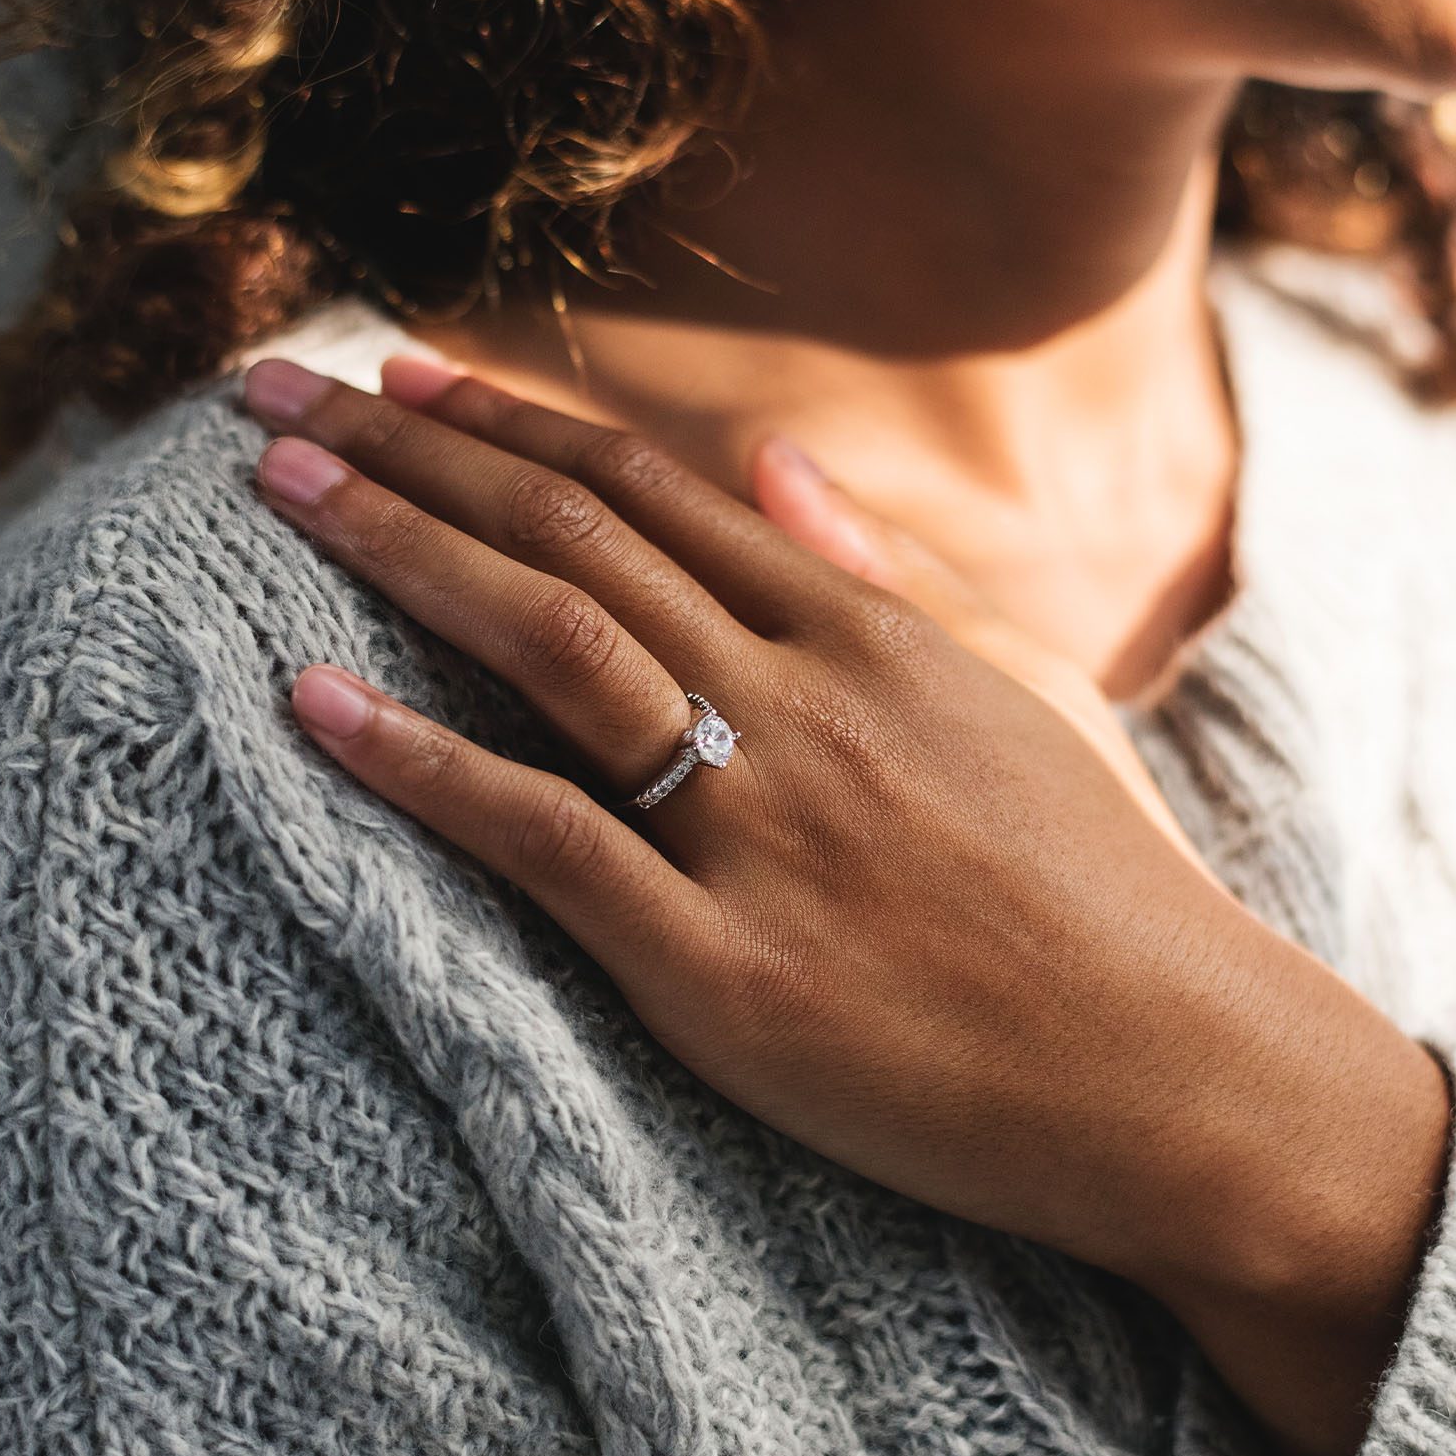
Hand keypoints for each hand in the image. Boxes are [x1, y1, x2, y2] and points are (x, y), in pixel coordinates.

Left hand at [241, 354, 1450, 1455]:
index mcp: (869, 635)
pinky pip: (548, 842)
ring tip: (276, 493)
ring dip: (401, 551)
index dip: (510, 422)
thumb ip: (880, 576)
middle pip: (576, 534)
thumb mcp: (1015, 697)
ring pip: (551, 645)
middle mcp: (806, 702)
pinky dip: (421, 765)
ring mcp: (764, 831)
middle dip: (410, 453)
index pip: (652, 488)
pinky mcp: (726, 970)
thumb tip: (771, 459)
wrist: (1184, 1077)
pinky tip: (312, 704)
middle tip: (270, 403)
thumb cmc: (1108, 895)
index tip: (396, 378)